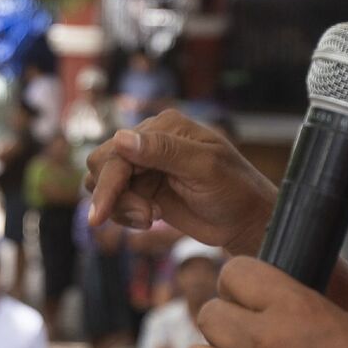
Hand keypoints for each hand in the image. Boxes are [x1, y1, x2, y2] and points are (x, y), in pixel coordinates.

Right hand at [85, 110, 277, 256]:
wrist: (245, 220)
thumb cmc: (235, 191)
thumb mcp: (204, 168)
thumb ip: (164, 151)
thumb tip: (121, 137)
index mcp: (165, 127)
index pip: (118, 151)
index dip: (109, 183)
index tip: (102, 214)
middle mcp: (151, 141)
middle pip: (102, 164)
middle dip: (114, 195)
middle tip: (147, 216)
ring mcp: (146, 165)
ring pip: (103, 182)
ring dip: (119, 206)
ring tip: (150, 218)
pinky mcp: (144, 188)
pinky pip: (114, 199)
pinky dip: (123, 214)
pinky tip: (150, 220)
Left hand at [182, 257, 347, 347]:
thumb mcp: (344, 322)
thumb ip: (299, 307)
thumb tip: (267, 300)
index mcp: (293, 308)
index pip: (234, 272)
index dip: (241, 284)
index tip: (251, 298)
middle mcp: (262, 342)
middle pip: (209, 313)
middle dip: (227, 322)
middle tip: (251, 339)